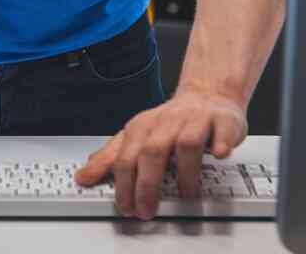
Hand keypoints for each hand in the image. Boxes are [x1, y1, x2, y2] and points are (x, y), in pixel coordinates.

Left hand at [74, 88, 247, 218]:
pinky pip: (221, 132)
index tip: (123, 205)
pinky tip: (218, 155)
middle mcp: (166, 123)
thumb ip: (110, 156)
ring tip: (185, 194)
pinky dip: (220, 144)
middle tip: (146, 209)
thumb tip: (83, 175)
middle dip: (147, 183)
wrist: (206, 96)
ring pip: (186, 142)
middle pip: (152, 151)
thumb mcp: (136, 136)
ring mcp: (195, 121)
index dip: (123, 182)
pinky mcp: (222, 122)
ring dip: (185, 171)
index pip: (126, 154)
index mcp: (143, 127)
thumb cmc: (170, 122)